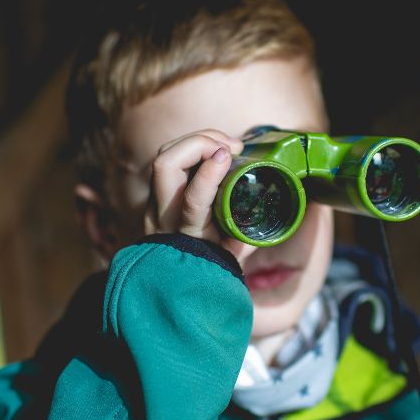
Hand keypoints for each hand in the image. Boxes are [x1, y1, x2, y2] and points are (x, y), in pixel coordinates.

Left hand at [144, 129, 256, 262]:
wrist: (171, 280)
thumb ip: (246, 237)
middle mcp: (164, 217)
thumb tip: (266, 213)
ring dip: (195, 140)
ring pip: (164, 156)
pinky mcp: (154, 193)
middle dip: (198, 143)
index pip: (192, 200)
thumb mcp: (232, 256)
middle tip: (231, 146)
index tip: (228, 156)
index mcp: (188, 236)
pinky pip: (168, 158)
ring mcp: (154, 203)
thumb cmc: (210, 265)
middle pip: (165, 165)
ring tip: (225, 144)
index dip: (209, 174)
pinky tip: (212, 148)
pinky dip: (191, 146)